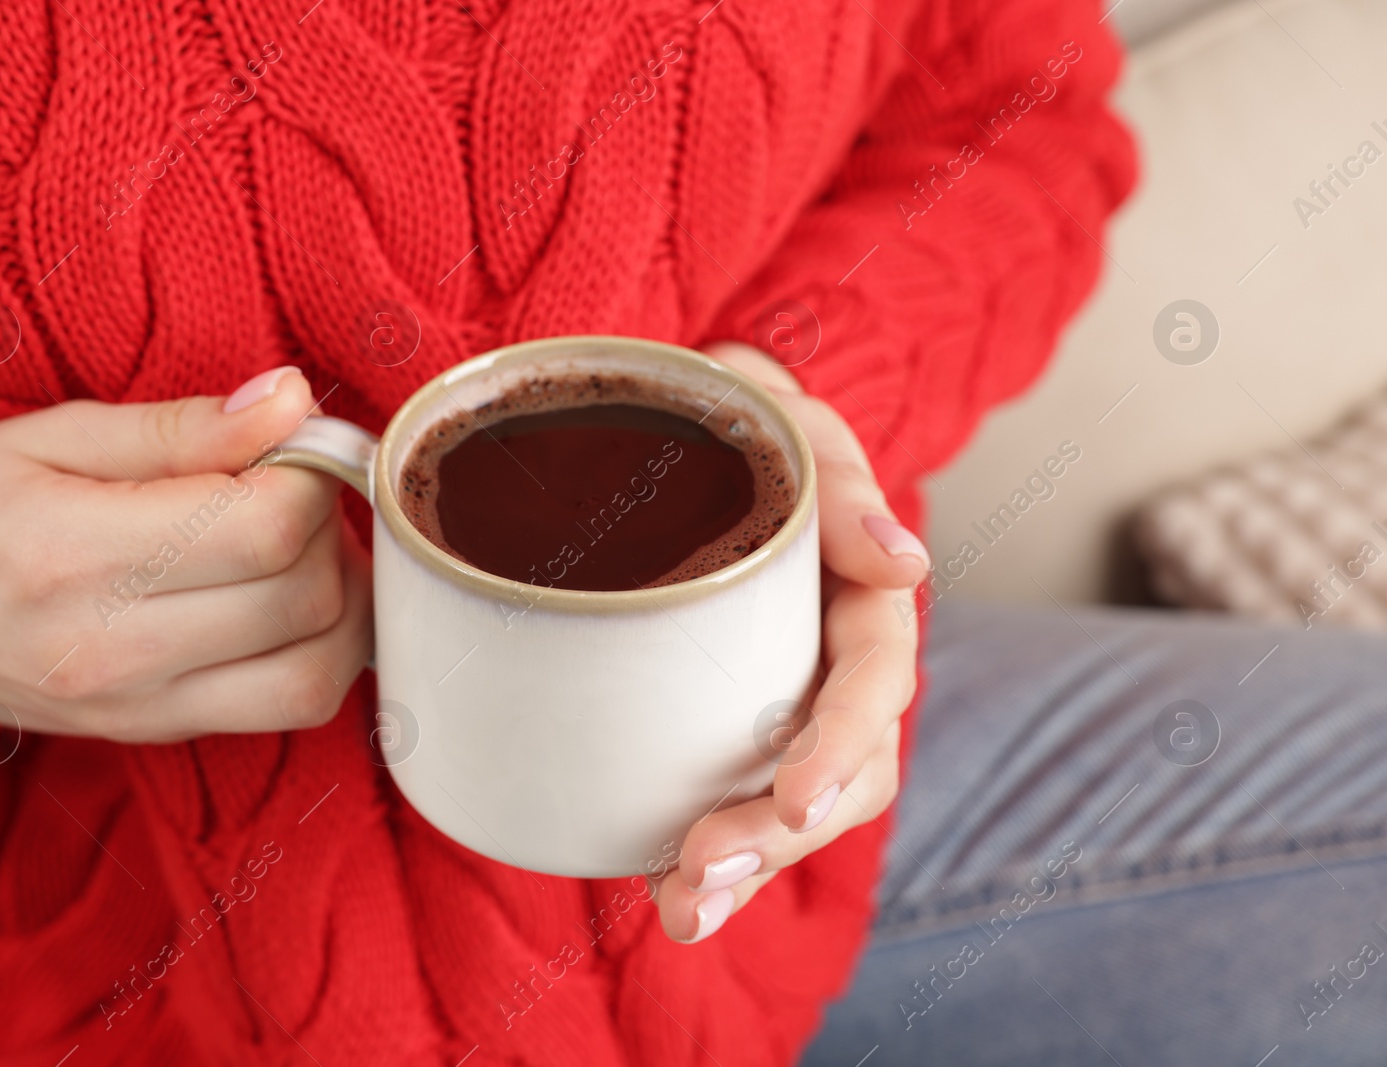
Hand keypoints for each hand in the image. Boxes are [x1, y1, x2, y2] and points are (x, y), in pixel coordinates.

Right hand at [0, 368, 372, 742]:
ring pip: (316, 673)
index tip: (296, 447)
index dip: (310, 477)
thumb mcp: (56, 435)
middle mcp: (112, 649)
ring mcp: (140, 706)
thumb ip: (183, 427)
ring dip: (342, 604)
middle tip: (296, 492)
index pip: (263, 528)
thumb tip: (294, 402)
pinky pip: (290, 707)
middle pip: (303, 598)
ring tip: (302, 551)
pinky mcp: (159, 732)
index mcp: (77, 555)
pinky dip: (318, 653)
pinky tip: (289, 603)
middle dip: (328, 531)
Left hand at [656, 342, 926, 941]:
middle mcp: (832, 666)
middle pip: (840, 775)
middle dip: (778, 836)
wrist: (674, 426)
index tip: (796, 802)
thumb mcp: (789, 426)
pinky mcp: (727, 727)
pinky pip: (738, 801)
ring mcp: (782, 703)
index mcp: (863, 602)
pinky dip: (715, 861)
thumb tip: (906, 565)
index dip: (840, 748)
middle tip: (701, 872)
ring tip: (683, 914)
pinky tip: (674, 902)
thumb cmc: (739, 420)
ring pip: (796, 809)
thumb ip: (838, 482)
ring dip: (749, 870)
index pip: (874, 687)